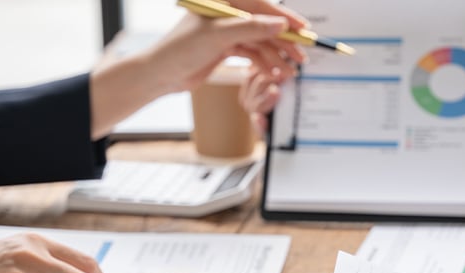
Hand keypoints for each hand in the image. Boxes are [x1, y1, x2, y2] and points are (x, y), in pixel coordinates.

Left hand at [90, 0, 307, 137]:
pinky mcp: (224, 48)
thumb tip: (279, 24)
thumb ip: (251, 28)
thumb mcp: (219, 36)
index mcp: (224, 0)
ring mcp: (226, 31)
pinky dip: (262, 63)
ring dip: (275, 57)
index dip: (284, 18)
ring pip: (258, 42)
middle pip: (263, 25)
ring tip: (289, 72)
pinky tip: (273, 73)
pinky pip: (250, 53)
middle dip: (283, 42)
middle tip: (301, 56)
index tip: (303, 29)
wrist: (162, 74)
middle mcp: (226, 12)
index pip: (261, 5)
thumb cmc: (181, 49)